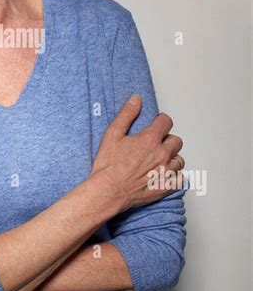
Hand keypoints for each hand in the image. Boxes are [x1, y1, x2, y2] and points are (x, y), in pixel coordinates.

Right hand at [90, 94, 185, 212]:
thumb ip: (126, 115)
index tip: (156, 125)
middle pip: (176, 140)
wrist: (108, 191)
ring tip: (159, 160)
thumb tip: (136, 99)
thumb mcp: (112, 134)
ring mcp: (166, 171)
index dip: (161, 121)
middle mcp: (162, 154)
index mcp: (150, 139)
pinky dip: (175, 176)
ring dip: (172, 158)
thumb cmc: (108, 166)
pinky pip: (181, 178)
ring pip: (180, 160)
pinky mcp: (166, 187)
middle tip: (155, 144)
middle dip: (167, 140)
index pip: (166, 121)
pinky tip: (165, 175)